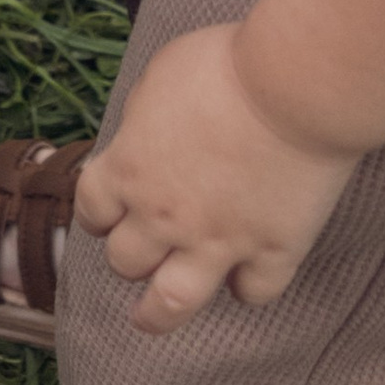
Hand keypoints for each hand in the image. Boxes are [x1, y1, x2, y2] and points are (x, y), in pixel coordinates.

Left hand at [73, 24, 359, 331]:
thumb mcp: (159, 78)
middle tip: (139, 252)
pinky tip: (245, 279)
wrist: (291, 87)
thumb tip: (140, 138)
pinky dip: (246, 289)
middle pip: (125, 261)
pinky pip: (251, 292)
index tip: (105, 216)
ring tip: (151, 318)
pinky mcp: (272, 252)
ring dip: (156, 314)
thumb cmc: (224, 66)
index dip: (97, 214)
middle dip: (129, 257)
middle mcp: (164, 216)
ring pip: (173, 303)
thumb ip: (142, 120)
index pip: (92, 209)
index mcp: (129, 168)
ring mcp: (218, 241)